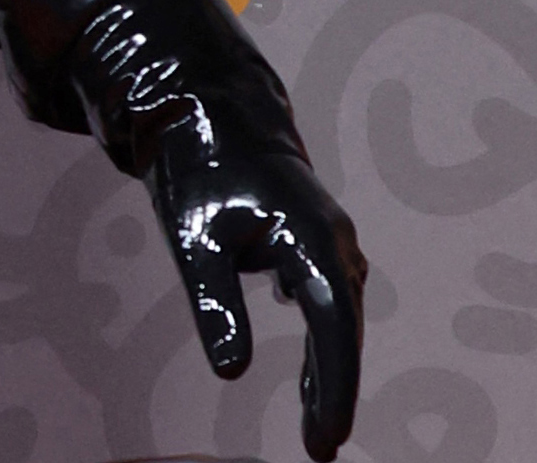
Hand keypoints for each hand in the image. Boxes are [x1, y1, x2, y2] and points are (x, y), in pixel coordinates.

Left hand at [144, 131, 364, 460]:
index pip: (334, 329)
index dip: (333, 389)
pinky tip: (304, 379)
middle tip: (318, 447)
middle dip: (333, 390)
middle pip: (342, 329)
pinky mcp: (313, 240)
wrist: (204, 107)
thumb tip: (232, 373)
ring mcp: (329, 239)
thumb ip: (215, 305)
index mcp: (314, 239)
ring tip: (314, 425)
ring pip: (335, 317)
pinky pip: (324, 300)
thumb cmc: (197, 168)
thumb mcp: (193, 239)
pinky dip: (318, 341)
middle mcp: (335, 241)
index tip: (328, 438)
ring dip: (328, 370)